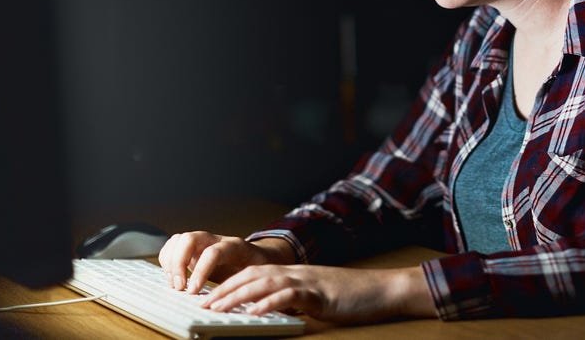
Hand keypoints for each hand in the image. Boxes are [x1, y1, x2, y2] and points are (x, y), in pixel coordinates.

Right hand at [157, 231, 293, 293]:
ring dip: (171, 262)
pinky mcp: (190, 247)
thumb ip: (247, 282)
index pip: (213, 252)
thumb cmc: (255, 266)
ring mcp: (201, 241)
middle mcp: (214, 239)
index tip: (193, 291)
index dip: (201, 271)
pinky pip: (172, 246)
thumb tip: (238, 296)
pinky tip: (172, 277)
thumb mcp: (256, 273)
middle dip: (179, 263)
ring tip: (175, 284)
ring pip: (178, 240)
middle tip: (179, 287)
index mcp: (233, 245)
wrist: (255, 255)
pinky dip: (167, 261)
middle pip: (190, 239)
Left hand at [201, 263, 434, 323]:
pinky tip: (256, 312)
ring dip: (238, 295)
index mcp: (293, 273)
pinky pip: (291, 296)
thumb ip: (293, 301)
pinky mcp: (320, 293)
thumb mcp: (315, 297)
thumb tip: (269, 311)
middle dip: (225, 289)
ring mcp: (308, 281)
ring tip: (219, 307)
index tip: (209, 296)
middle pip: (253, 276)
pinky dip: (271, 303)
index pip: (253, 274)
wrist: (382, 289)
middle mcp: (296, 273)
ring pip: (265, 283)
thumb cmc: (351, 296)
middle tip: (203, 303)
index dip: (229, 284)